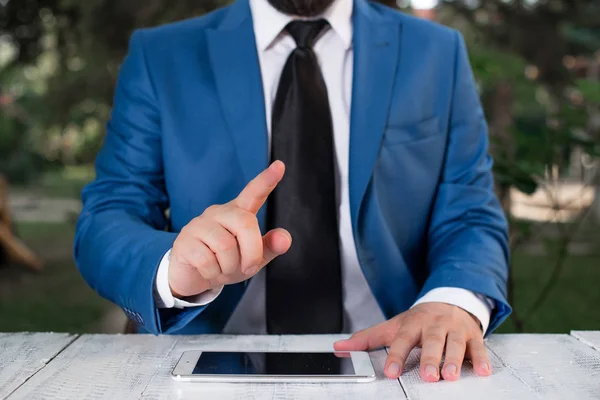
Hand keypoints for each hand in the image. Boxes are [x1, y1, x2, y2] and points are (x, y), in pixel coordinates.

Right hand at [168, 161, 291, 297]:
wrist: (193, 277)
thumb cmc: (227, 262)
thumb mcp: (253, 258)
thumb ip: (270, 247)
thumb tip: (284, 239)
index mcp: (239, 213)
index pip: (254, 193)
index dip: (267, 180)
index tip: (280, 165)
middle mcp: (219, 213)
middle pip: (245, 224)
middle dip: (252, 252)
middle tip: (249, 268)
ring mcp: (199, 224)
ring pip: (225, 246)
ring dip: (229, 267)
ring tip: (223, 269)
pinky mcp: (184, 240)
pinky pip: (207, 260)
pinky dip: (213, 274)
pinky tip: (208, 271)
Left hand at [334, 302, 489, 381]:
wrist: (449, 300)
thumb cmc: (418, 320)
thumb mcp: (392, 326)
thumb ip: (366, 339)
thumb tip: (339, 348)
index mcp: (412, 324)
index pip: (402, 340)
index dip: (396, 356)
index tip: (391, 372)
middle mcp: (433, 325)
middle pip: (431, 341)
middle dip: (430, 358)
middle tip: (429, 376)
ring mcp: (454, 329)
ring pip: (455, 343)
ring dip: (454, 359)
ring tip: (451, 376)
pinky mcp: (473, 335)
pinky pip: (478, 347)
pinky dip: (481, 359)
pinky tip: (482, 371)